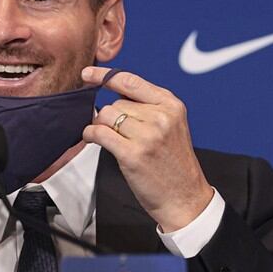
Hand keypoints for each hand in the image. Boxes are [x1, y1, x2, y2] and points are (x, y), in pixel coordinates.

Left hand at [81, 66, 212, 231]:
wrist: (184, 198)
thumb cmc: (173, 164)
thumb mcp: (171, 126)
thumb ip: (147, 106)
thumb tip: (113, 91)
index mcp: (171, 105)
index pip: (131, 81)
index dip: (105, 75)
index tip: (88, 73)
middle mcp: (161, 117)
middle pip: (115, 103)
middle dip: (110, 117)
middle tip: (119, 134)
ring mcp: (148, 135)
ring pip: (106, 116)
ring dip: (101, 126)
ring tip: (110, 139)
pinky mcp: (133, 154)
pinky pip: (99, 133)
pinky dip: (90, 134)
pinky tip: (92, 139)